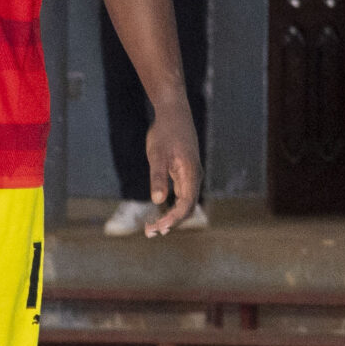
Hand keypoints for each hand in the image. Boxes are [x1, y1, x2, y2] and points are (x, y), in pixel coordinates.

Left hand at [141, 106, 202, 236]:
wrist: (173, 113)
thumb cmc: (165, 133)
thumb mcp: (157, 155)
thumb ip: (158, 178)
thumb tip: (157, 200)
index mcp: (190, 174)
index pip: (186, 205)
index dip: (173, 220)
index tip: (157, 228)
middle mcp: (194, 177)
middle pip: (187, 208)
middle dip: (171, 223)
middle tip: (150, 232)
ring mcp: (191, 175)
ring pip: (185, 203)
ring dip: (171, 217)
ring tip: (152, 228)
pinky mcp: (185, 172)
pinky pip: (182, 195)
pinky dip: (172, 207)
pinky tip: (159, 212)